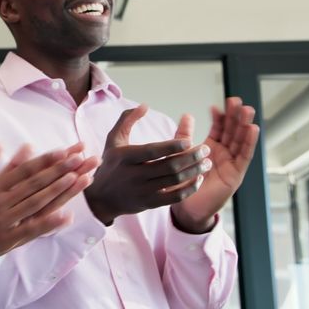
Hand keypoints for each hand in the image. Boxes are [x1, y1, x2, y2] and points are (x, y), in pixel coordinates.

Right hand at [0, 144, 98, 265]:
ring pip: (37, 203)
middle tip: (80, 159)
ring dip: (59, 190)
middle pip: (35, 184)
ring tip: (79, 179)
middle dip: (59, 170)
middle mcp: (1, 202)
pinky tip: (67, 216)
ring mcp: (6, 221)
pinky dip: (50, 223)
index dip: (44, 160)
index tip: (63, 151)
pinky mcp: (9, 239)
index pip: (23, 170)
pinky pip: (32, 230)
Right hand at [84, 104, 211, 225]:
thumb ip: (127, 119)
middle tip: (205, 150)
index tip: (189, 141)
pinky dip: (189, 188)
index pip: (152, 151)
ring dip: (194, 171)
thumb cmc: (111, 164)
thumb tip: (145, 105)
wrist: (102, 198)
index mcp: (125, 156)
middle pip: (169, 166)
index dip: (172, 146)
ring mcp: (142, 190)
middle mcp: (133, 174)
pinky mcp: (149, 202)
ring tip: (206, 162)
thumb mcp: (113, 139)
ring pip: (174, 180)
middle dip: (191, 157)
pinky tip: (198, 179)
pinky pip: (174, 197)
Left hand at [172, 97, 258, 232]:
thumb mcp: (183, 154)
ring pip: (240, 140)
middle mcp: (224, 154)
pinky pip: (244, 156)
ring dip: (244, 125)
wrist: (187, 207)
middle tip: (236, 100)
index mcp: (211, 148)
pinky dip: (249, 142)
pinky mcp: (236, 174)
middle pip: (232, 131)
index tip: (217, 105)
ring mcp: (231, 163)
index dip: (219, 117)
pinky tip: (252, 129)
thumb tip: (186, 114)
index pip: (219, 128)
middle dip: (235, 116)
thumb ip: (184, 135)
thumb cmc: (186, 182)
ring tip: (247, 110)